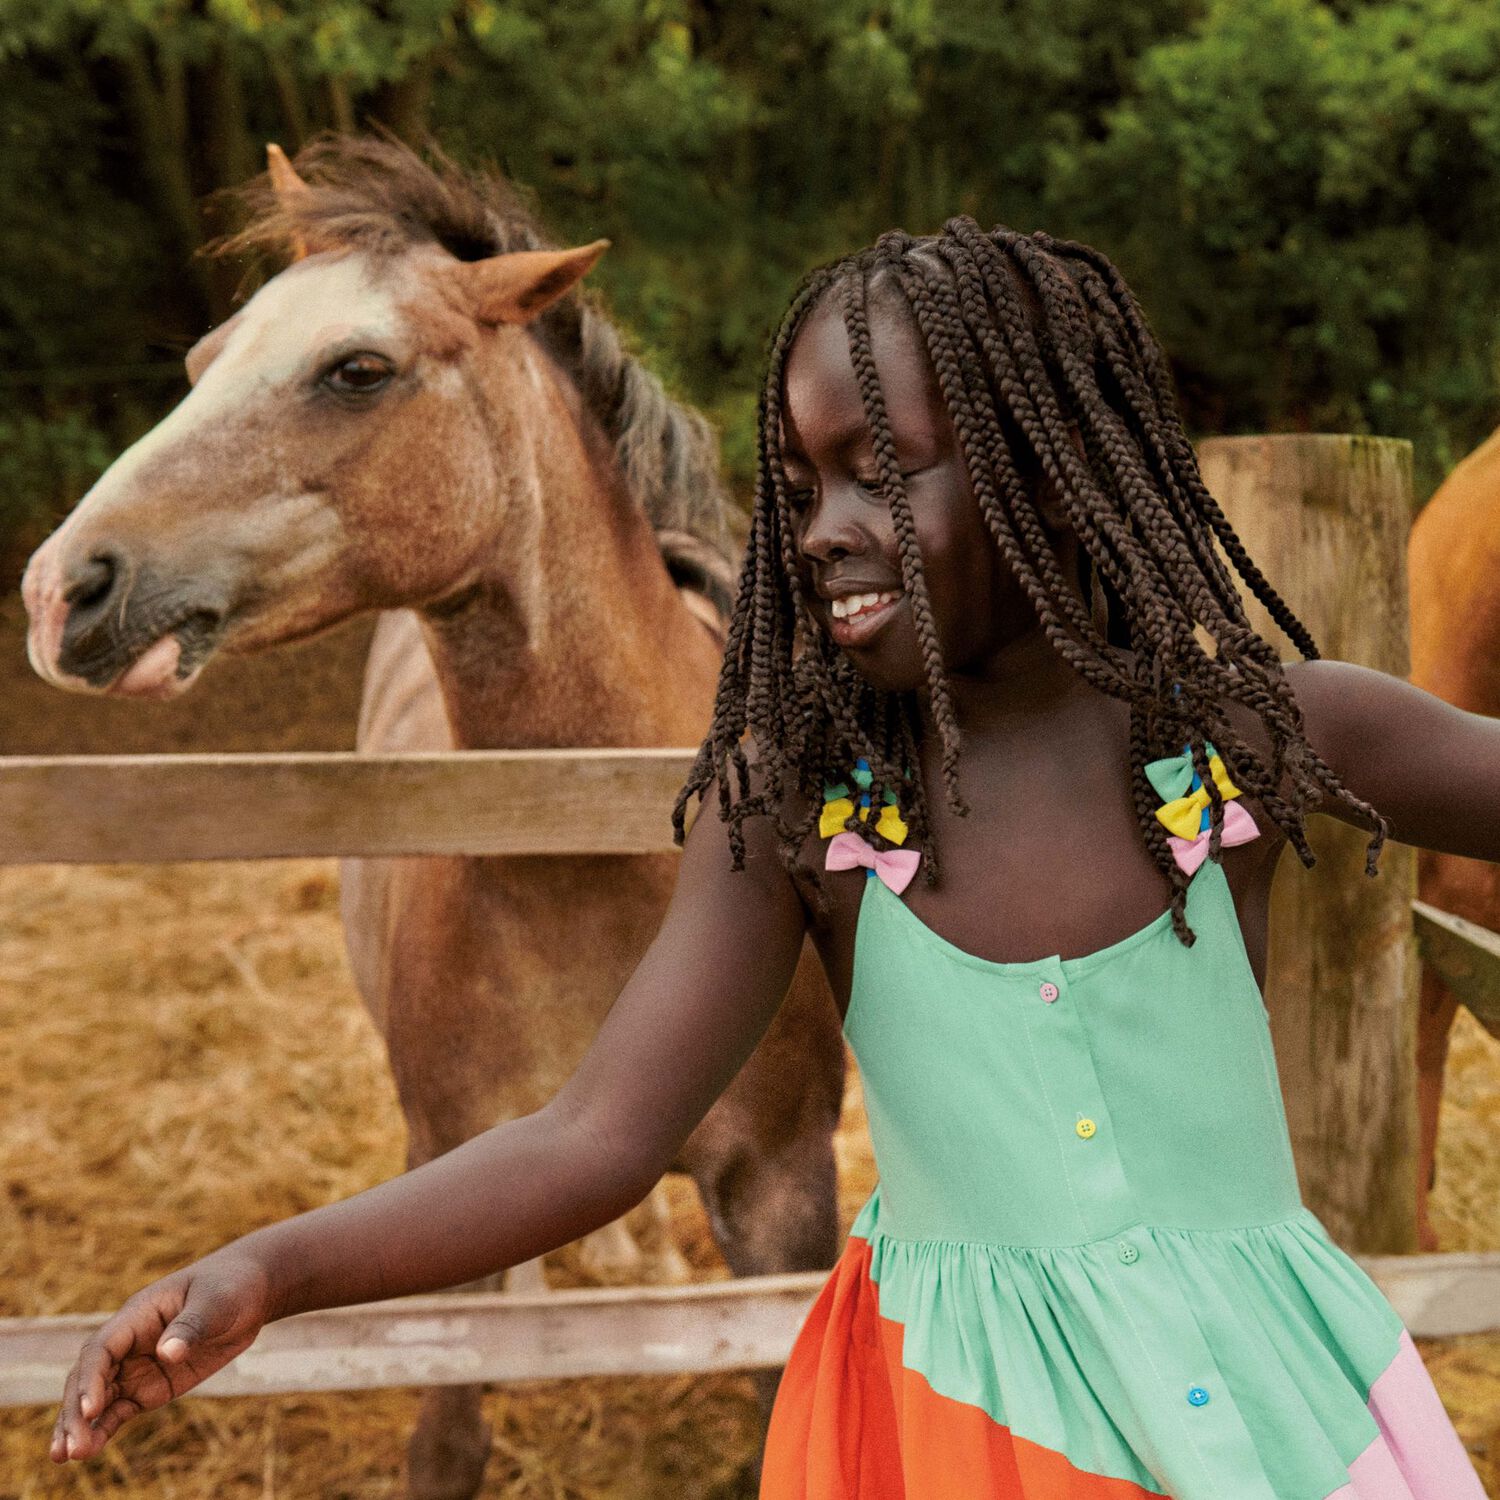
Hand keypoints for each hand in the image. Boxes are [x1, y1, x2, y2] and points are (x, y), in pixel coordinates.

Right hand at [49, 1249, 272, 1461]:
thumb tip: (168, 1352)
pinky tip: (88, 1450)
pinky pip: (119, 1409)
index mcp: (138, 1314)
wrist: (250, 1294)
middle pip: (89, 1377)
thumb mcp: (216, 1301)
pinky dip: (102, 1428)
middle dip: (76, 1411)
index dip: (90, 1379)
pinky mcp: (150, 1386)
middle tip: (70, 1447)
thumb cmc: (230, 1287)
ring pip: (97, 1398)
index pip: (101, 1349)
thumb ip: (192, 1325)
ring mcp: (137, 1366)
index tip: (91, 1408)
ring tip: (66, 1456)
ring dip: (80, 1426)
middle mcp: (128, 1343)